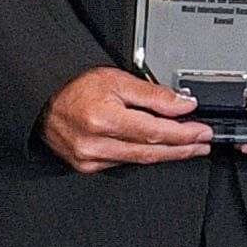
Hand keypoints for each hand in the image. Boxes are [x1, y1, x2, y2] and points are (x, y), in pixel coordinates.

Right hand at [41, 66, 215, 170]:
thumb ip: (153, 95)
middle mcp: (95, 143)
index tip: (203, 131)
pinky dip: (143, 156)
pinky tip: (157, 149)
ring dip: (167, 153)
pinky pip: (123, 163)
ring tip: (188, 145)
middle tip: (203, 143)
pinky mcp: (86, 166)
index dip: (184, 134)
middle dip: (182, 148)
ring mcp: (89, 158)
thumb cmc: (75, 87)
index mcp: (103, 119)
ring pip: (139, 160)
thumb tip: (184, 104)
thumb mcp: (117, 80)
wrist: (43, 99)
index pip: (155, 132)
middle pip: (151, 151)